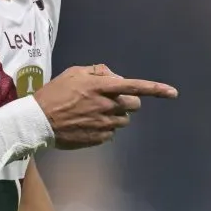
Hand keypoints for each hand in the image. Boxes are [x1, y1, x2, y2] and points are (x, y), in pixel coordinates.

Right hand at [35, 63, 177, 148]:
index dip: (157, 89)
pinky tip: (87, 125)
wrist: (38, 121)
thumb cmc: (54, 94)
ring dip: (115, 116)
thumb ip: (98, 71)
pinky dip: (104, 128)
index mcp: (102, 87)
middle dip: (128, 102)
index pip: (136, 86)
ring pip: (124, 121)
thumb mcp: (73, 73)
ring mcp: (104, 124)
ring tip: (94, 114)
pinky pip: (111, 133)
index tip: (173, 93)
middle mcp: (107, 105)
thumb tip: (114, 77)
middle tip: (111, 101)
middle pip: (134, 105)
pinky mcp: (99, 138)